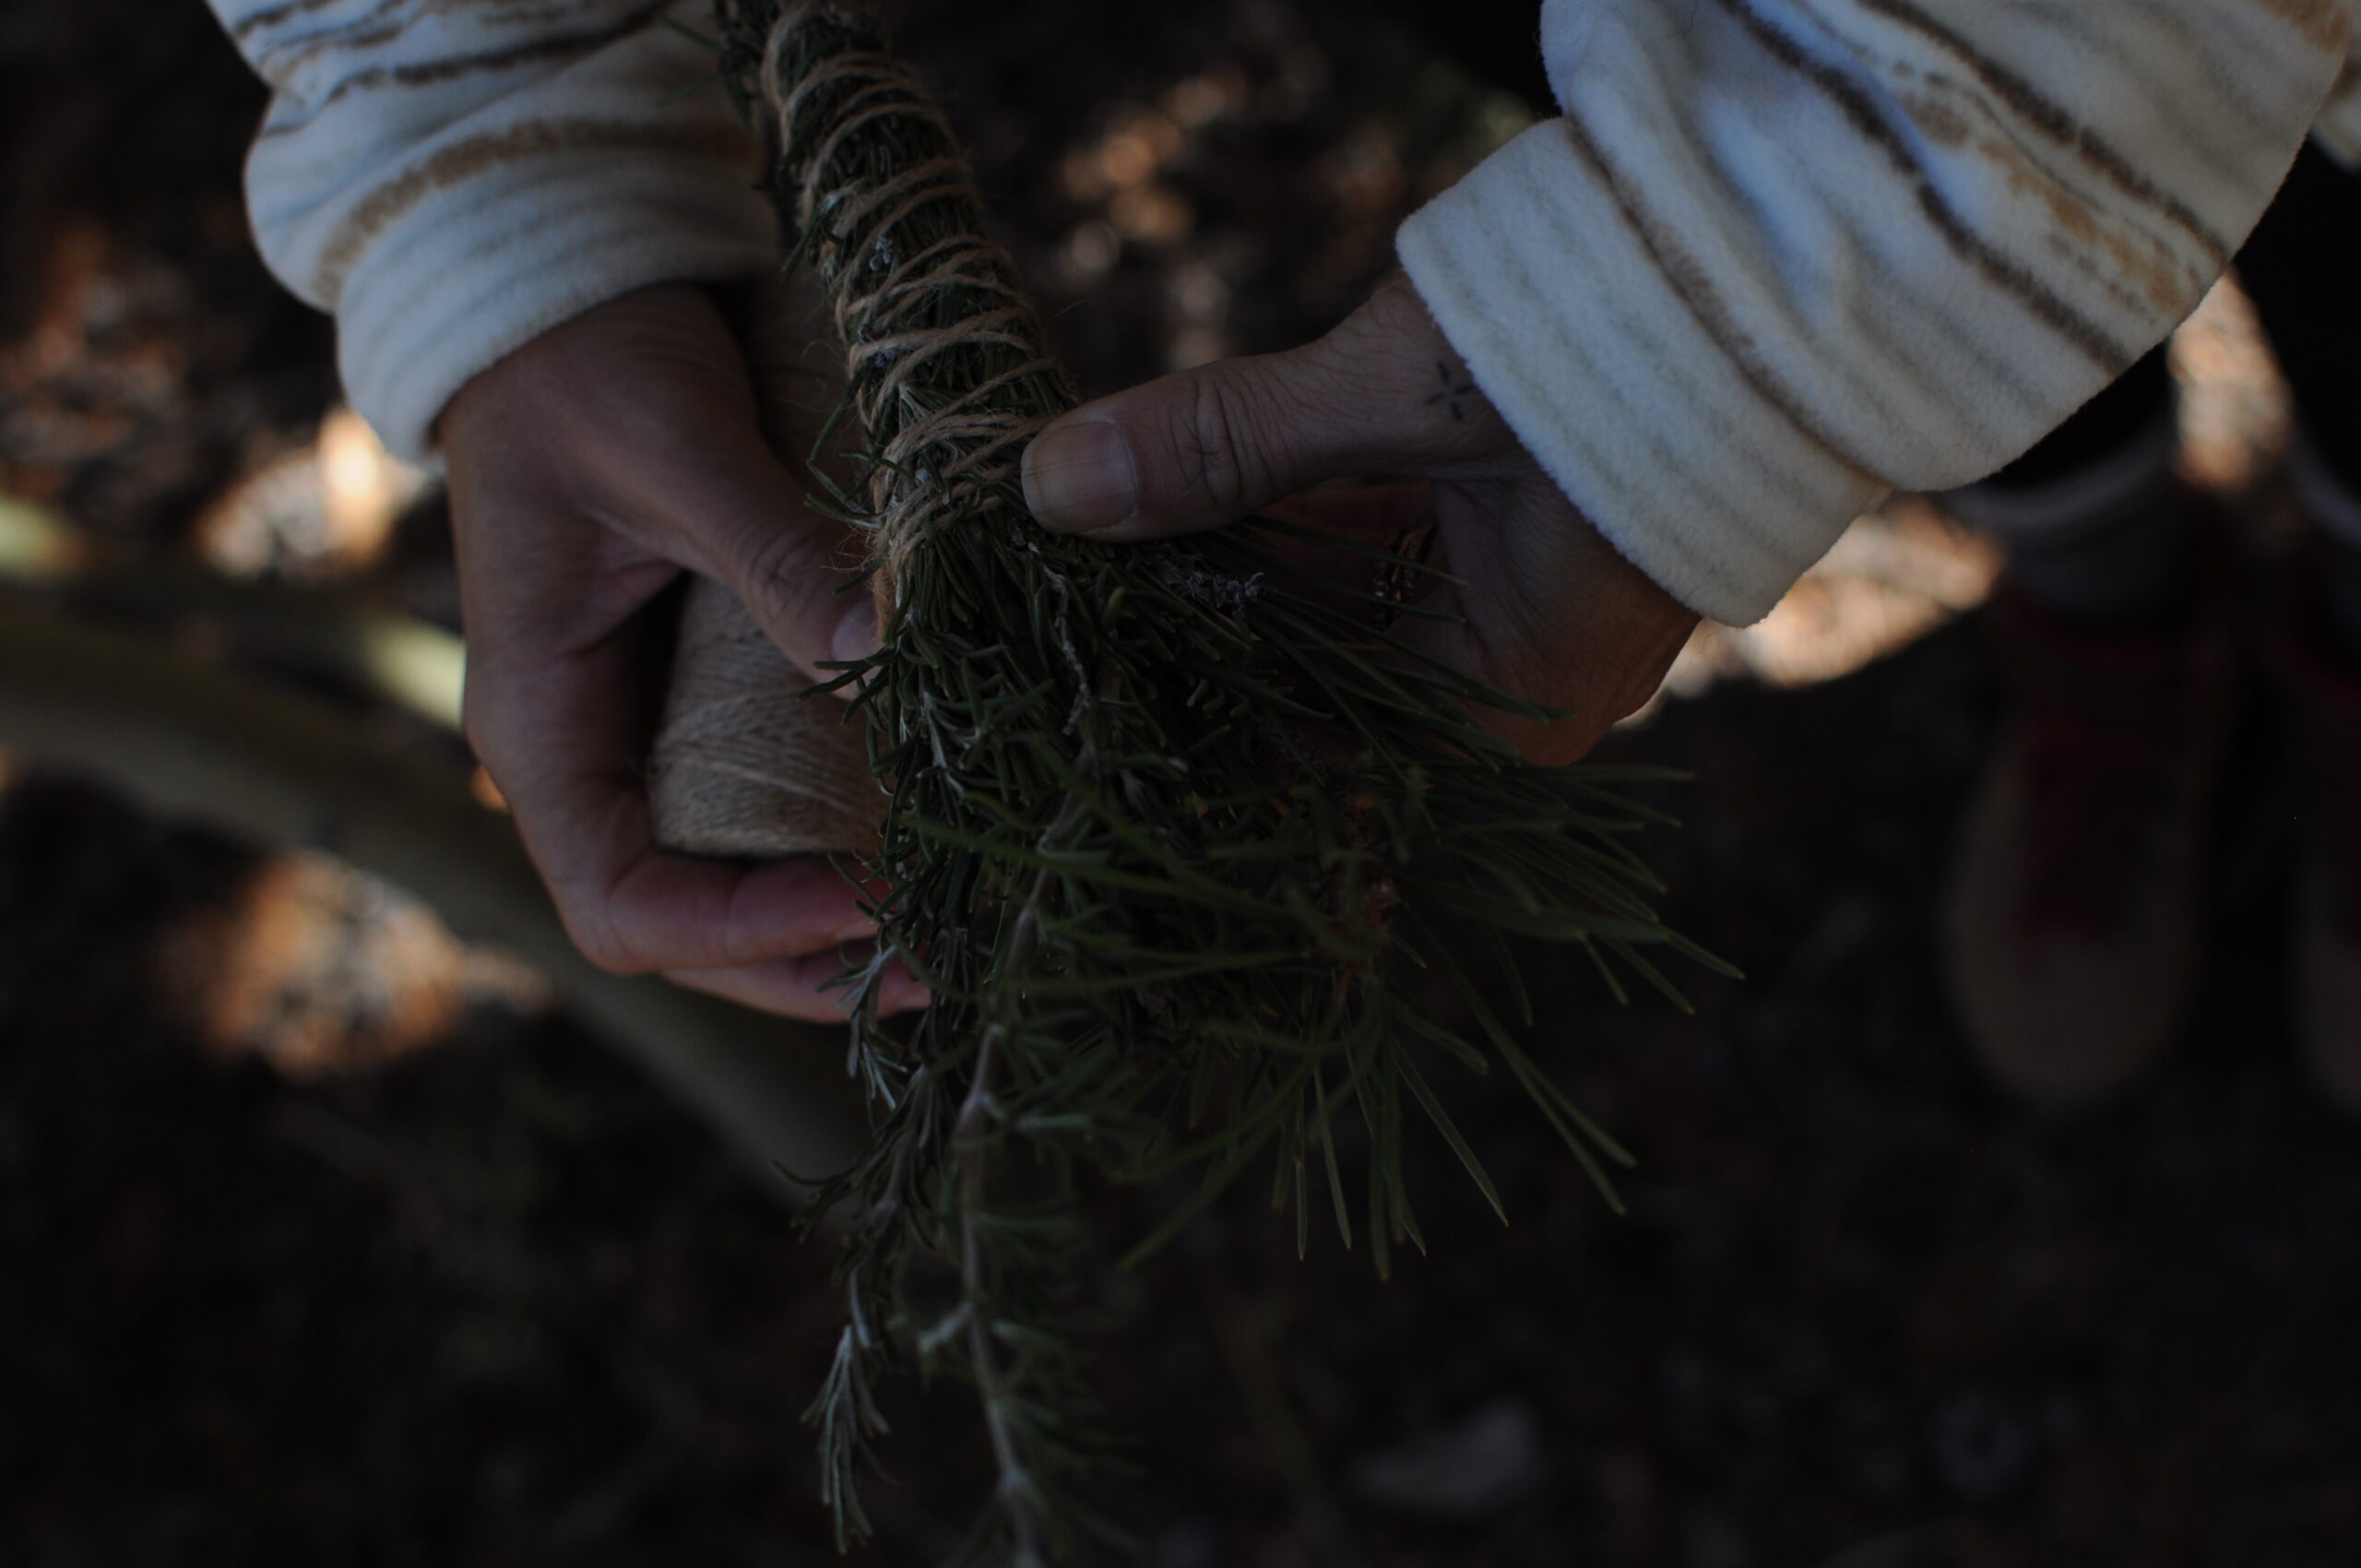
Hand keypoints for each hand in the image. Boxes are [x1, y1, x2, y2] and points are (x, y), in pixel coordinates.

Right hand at [440, 283, 921, 1019]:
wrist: (560, 288)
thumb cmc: (591, 363)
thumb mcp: (679, 451)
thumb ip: (773, 554)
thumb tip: (884, 652)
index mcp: (538, 719)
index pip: (623, 904)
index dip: (746, 934)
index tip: (868, 906)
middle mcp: (582, 751)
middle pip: (680, 929)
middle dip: (803, 962)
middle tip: (942, 964)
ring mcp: (635, 730)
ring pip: (721, 881)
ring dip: (823, 925)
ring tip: (947, 930)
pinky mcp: (688, 696)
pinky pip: (753, 808)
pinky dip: (828, 844)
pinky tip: (920, 843)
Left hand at [1019, 278, 1698, 764]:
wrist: (1777, 259)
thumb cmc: (1623, 349)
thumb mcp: (1398, 399)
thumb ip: (1225, 444)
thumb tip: (1052, 484)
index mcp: (1508, 708)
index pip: (1302, 733)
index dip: (1182, 684)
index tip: (1073, 635)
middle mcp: (1514, 681)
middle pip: (1312, 664)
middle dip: (1197, 604)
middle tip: (1065, 558)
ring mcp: (1520, 605)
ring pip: (1335, 597)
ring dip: (1235, 548)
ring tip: (1112, 512)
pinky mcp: (1515, 531)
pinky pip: (1378, 543)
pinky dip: (1293, 508)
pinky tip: (1196, 478)